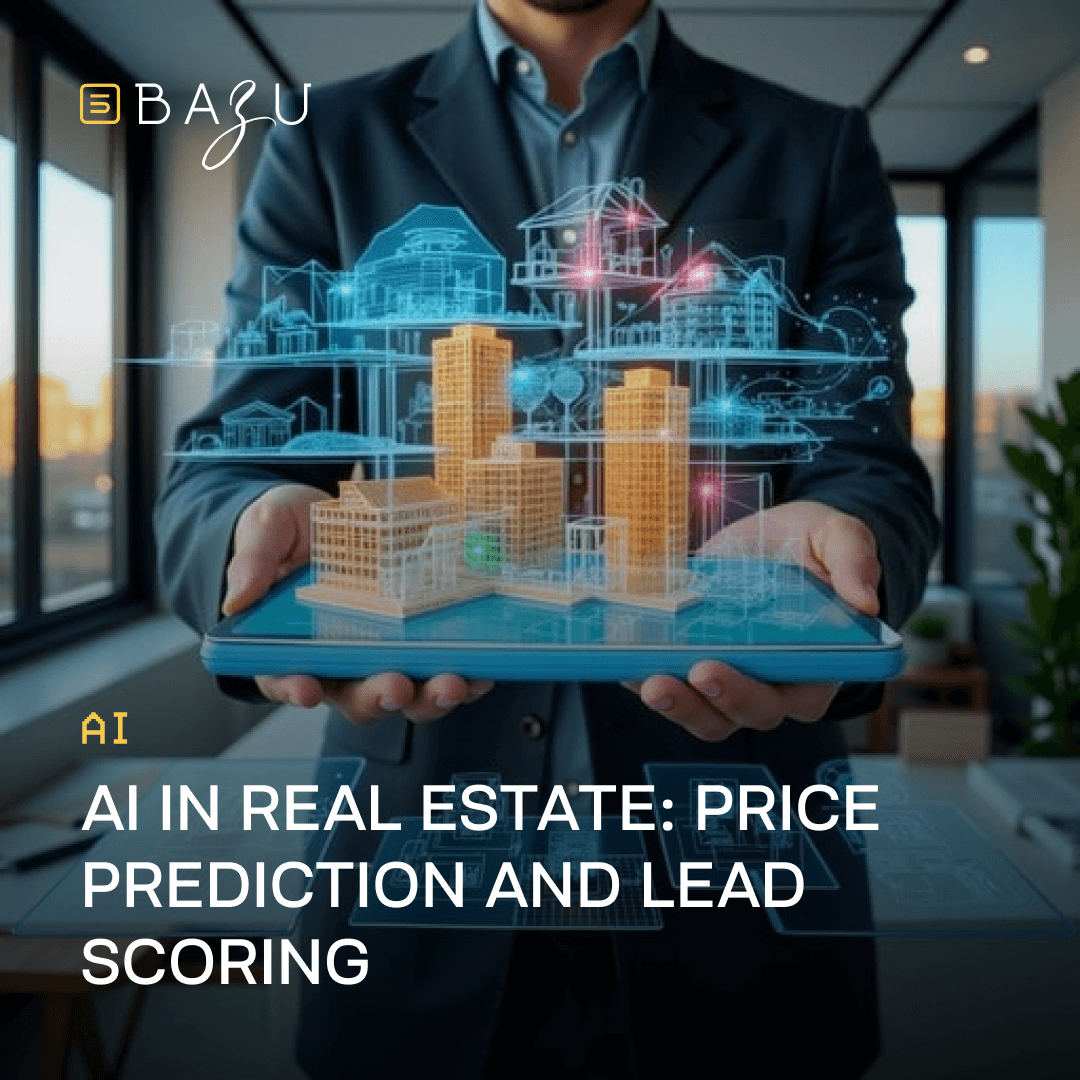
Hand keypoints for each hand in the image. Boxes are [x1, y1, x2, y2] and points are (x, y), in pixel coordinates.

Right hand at [222, 483, 492, 723]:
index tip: (306, 688)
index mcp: (290, 645)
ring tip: (454, 681)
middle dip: (380, 695)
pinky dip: (464, 676)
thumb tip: (237, 597)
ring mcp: (381, 655)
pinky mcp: (418, 641)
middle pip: (357, 696)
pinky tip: (482, 673)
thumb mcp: (265, 529)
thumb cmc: (290, 530)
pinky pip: (440, 668)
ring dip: (430, 696)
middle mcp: (338, 662)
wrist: (332, 512)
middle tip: (397, 685)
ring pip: (405, 692)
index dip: (294, 688)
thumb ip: (253, 560)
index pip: (286, 677)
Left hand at [623, 500, 880, 741]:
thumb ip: (854, 561)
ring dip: (671, 703)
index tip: (714, 672)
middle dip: (704, 702)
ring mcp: (728, 674)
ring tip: (643, 679)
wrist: (774, 533)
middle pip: (737, 714)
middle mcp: (771, 681)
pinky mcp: (692, 658)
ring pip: (700, 711)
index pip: (791, 700)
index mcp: (816, 664)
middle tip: (675, 676)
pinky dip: (640, 676)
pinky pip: (667, 681)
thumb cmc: (813, 544)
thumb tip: (865, 601)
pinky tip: (619, 659)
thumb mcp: (839, 535)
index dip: (750, 697)